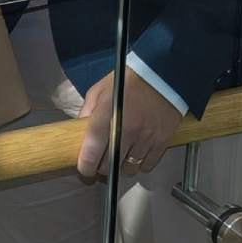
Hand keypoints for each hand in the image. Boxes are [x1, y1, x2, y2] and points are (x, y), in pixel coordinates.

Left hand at [77, 65, 184, 184]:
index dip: (85, 167)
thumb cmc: (129, 80)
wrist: (161, 73)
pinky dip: (140, 164)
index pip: (91, 151)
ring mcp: (145, 137)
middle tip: (102, 161)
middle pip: (109, 165)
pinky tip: (136, 155)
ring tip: (120, 156)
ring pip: (128, 168)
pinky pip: (147, 165)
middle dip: (102, 167)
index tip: (85, 169)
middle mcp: (126, 129)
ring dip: (121, 166)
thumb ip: (87, 112)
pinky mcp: (161, 140)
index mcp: (106, 116)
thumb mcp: (99, 90)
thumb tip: (80, 132)